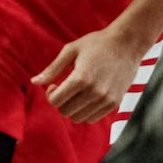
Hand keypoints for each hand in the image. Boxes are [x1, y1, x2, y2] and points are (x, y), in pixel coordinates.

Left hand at [30, 27, 144, 122]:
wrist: (127, 44)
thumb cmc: (97, 43)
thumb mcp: (71, 50)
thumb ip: (52, 68)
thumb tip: (34, 82)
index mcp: (80, 78)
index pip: (55, 101)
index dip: (50, 95)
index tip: (53, 85)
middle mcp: (94, 92)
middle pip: (65, 111)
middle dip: (60, 102)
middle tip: (63, 89)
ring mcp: (106, 99)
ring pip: (78, 118)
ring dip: (72, 108)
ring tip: (75, 93)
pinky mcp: (114, 103)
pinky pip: (92, 118)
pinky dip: (85, 112)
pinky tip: (86, 97)